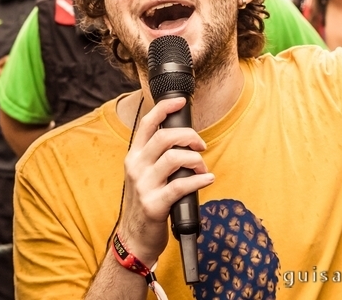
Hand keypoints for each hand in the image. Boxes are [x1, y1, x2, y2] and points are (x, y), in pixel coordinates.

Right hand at [119, 97, 213, 266]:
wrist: (134, 238)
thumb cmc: (146, 202)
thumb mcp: (144, 173)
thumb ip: (158, 156)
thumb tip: (185, 138)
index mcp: (134, 156)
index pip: (147, 123)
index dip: (164, 108)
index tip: (180, 102)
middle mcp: (136, 167)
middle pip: (165, 137)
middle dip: (190, 136)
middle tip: (201, 146)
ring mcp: (143, 185)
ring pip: (175, 158)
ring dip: (197, 160)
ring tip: (203, 170)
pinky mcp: (154, 204)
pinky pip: (181, 185)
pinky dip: (200, 180)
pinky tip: (207, 180)